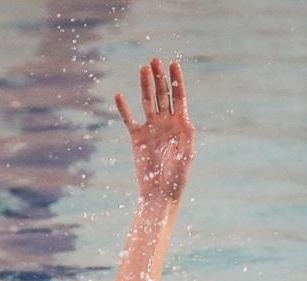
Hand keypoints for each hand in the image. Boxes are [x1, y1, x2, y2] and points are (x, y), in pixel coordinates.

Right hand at [114, 57, 194, 203]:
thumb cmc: (177, 177)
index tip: (173, 63)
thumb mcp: (187, 154)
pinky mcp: (137, 138)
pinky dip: (124, 108)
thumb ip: (186, 135)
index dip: (177, 80)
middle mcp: (166, 123)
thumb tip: (184, 118)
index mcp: (181, 125)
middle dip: (160, 77)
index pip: (179, 97)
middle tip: (155, 60)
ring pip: (147, 102)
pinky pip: (129, 120)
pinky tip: (119, 95)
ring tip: (143, 68)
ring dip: (145, 85)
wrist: (160, 193)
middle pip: (163, 95)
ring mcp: (151, 129)